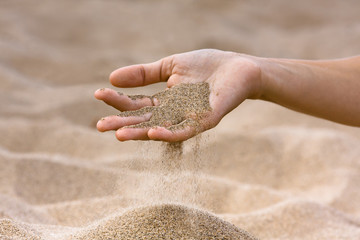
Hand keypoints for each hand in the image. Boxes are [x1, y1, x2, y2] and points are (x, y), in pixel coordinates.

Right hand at [95, 49, 261, 141]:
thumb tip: (112, 77)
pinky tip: (152, 132)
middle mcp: (174, 114)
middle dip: (122, 124)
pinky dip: (169, 133)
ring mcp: (188, 119)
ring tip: (119, 135)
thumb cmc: (206, 66)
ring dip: (140, 133)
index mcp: (165, 101)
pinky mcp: (205, 121)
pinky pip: (185, 130)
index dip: (118, 101)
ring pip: (161, 129)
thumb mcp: (170, 67)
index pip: (137, 105)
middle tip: (100, 126)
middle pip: (144, 121)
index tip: (98, 93)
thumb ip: (144, 74)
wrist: (238, 66)